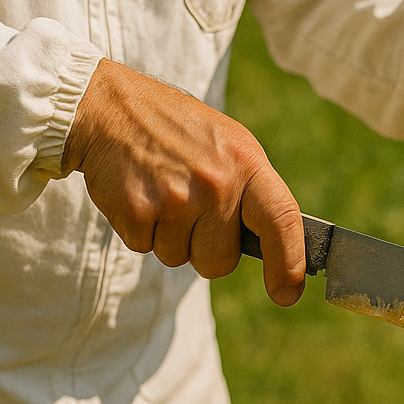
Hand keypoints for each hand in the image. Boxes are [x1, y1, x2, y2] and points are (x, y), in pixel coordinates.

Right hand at [62, 60, 304, 303]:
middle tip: (192, 209)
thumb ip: (252, 192)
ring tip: (163, 192)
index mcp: (247, 163)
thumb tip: (278, 250)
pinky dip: (141, 230)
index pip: (282, 220)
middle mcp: (216, 183)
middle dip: (206, 249)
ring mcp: (175, 199)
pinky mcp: (138, 211)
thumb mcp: (230, 145)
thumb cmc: (180, 133)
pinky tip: (141, 193)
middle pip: (221, 261)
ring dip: (170, 237)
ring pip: (179, 258)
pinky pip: (145, 248)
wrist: (113, 109)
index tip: (287, 294)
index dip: (290, 264)